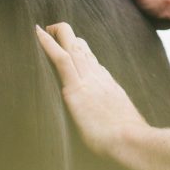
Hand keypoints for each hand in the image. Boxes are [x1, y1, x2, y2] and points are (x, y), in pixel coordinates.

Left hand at [35, 22, 146, 156]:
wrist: (130, 141)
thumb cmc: (128, 140)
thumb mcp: (124, 122)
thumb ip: (117, 117)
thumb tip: (118, 123)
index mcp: (108, 84)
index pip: (93, 61)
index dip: (80, 51)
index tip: (71, 46)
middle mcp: (98, 76)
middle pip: (83, 48)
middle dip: (67, 37)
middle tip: (53, 31)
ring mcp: (87, 79)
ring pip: (72, 46)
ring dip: (57, 34)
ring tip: (42, 29)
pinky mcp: (76, 88)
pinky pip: (61, 58)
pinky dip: (48, 43)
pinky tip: (38, 32)